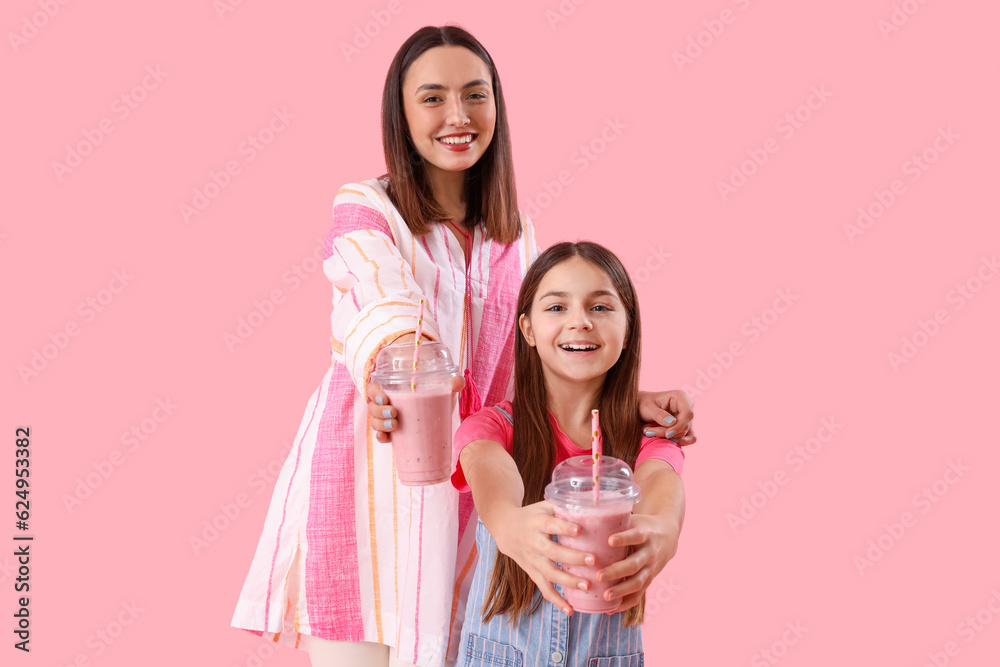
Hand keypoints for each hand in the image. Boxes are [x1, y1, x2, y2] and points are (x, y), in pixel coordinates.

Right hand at [365, 376, 464, 443]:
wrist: (437, 415)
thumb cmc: (435, 397)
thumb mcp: (442, 389)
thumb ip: (452, 383)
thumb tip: (458, 382)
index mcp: (392, 389)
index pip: (374, 388)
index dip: (374, 392)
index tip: (385, 398)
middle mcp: (386, 404)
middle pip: (372, 407)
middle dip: (379, 411)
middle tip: (394, 413)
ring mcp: (387, 420)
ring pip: (374, 422)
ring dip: (380, 424)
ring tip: (395, 424)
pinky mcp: (392, 433)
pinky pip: (381, 436)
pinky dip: (381, 438)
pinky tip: (387, 438)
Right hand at [490, 500, 593, 615]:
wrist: (504, 528)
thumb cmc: (533, 514)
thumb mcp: (544, 505)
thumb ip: (565, 506)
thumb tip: (595, 504)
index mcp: (537, 521)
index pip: (551, 524)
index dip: (564, 527)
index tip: (580, 530)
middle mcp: (533, 541)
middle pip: (552, 552)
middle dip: (573, 558)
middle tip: (594, 560)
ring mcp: (532, 559)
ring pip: (549, 573)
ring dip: (568, 582)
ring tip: (587, 586)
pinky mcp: (531, 572)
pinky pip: (543, 588)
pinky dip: (556, 601)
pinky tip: (570, 610)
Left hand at [596, 513, 680, 613]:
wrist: (668, 536)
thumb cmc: (641, 525)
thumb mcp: (633, 519)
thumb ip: (613, 521)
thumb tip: (581, 517)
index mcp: (645, 534)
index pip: (636, 536)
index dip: (624, 538)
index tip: (610, 539)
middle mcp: (650, 553)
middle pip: (634, 564)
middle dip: (616, 571)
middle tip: (599, 576)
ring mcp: (651, 569)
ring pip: (637, 582)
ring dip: (621, 590)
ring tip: (605, 596)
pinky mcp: (649, 580)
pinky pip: (638, 595)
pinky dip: (625, 603)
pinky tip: (610, 609)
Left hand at [638, 390, 695, 444]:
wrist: (640, 408)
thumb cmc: (643, 404)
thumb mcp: (647, 408)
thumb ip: (659, 415)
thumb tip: (672, 423)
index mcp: (680, 397)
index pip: (687, 413)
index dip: (679, 426)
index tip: (667, 434)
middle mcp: (687, 406)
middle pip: (685, 425)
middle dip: (668, 432)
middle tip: (649, 432)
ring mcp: (686, 418)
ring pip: (685, 433)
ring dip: (668, 437)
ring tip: (650, 432)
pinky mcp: (685, 427)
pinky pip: (690, 438)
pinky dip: (680, 442)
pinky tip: (668, 442)